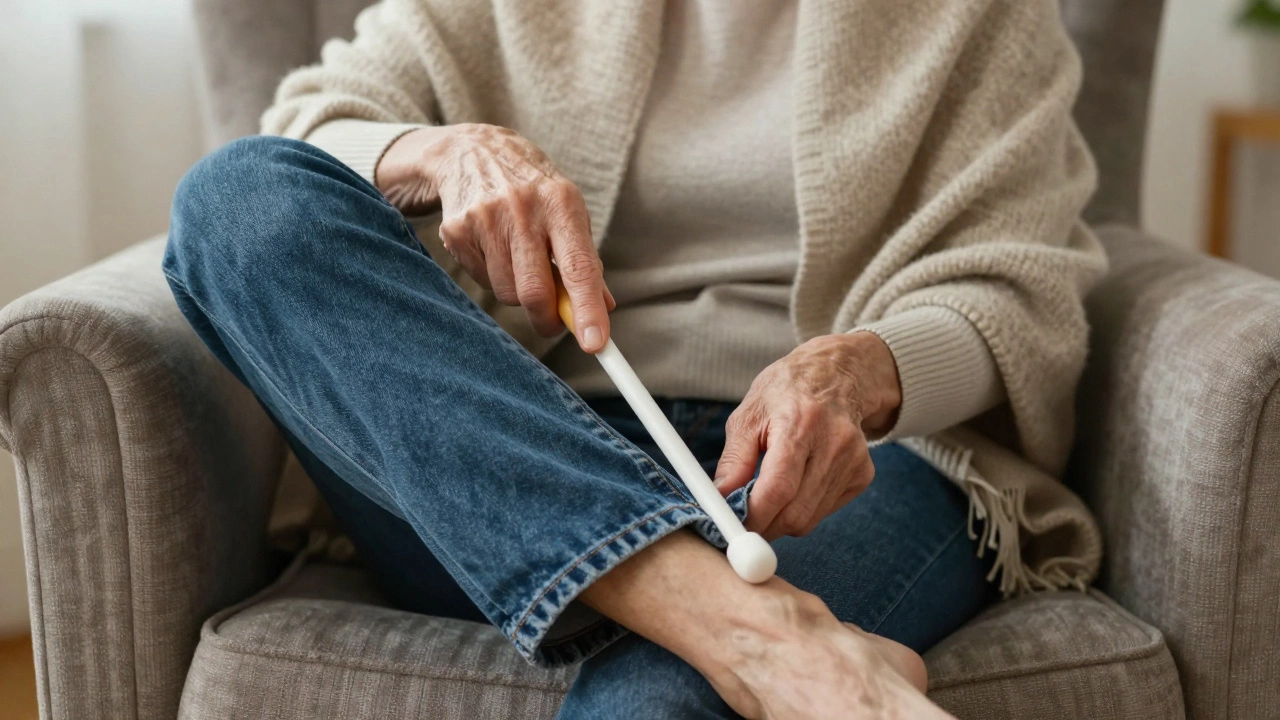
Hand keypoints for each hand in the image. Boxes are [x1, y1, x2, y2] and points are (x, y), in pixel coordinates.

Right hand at [376, 124, 613, 351]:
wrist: (472, 151)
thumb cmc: (534, 191)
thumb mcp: (568, 212)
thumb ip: (585, 261)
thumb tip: (604, 309)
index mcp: (561, 203)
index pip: (578, 267)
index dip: (586, 310)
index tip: (596, 345)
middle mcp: (523, 208)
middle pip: (534, 291)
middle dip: (546, 319)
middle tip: (553, 323)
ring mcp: (485, 218)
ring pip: (507, 292)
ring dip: (518, 293)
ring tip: (518, 261)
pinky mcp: (456, 229)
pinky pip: (481, 280)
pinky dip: (492, 277)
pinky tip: (493, 248)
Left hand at [714, 332, 901, 539]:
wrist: (835, 375)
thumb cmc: (785, 392)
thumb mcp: (748, 415)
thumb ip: (734, 460)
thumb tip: (720, 500)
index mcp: (800, 423)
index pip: (778, 488)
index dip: (754, 516)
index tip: (733, 525)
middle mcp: (833, 443)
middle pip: (796, 513)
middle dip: (764, 526)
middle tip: (744, 521)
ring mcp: (853, 461)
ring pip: (809, 519)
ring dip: (782, 520)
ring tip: (769, 495)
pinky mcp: (862, 475)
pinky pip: (825, 512)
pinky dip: (803, 510)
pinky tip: (797, 484)